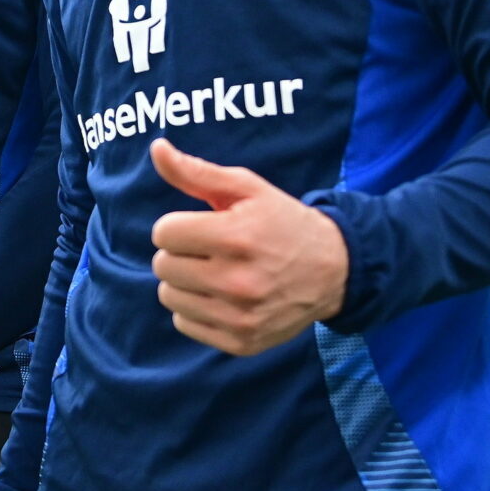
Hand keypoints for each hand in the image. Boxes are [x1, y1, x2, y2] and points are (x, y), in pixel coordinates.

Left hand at [147, 139, 348, 356]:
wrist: (333, 270)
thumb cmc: (282, 222)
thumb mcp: (247, 188)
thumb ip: (196, 172)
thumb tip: (157, 148)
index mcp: (237, 237)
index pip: (164, 232)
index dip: (179, 225)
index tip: (203, 226)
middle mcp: (237, 281)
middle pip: (163, 265)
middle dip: (180, 252)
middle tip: (210, 249)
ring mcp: (239, 317)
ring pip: (169, 296)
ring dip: (184, 282)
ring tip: (215, 271)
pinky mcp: (240, 342)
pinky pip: (184, 324)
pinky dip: (195, 309)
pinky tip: (221, 297)